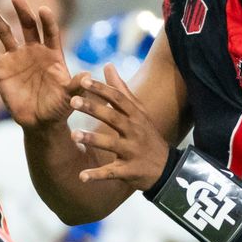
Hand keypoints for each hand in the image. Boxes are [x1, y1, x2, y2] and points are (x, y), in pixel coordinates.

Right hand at [0, 0, 74, 129]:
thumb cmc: (59, 108)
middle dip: (22, 12)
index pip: (51, 32)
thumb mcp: (70, 97)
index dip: (47, 22)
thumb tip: (88, 75)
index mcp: (53, 53)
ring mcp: (16, 56)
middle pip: (28, 26)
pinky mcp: (1, 66)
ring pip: (4, 33)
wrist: (40, 122)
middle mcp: (34, 50)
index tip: (43, 10)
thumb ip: (76, 85)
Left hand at [71, 64, 170, 191]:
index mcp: (135, 116)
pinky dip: (97, 175)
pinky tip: (81, 177)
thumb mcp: (138, 112)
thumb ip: (121, 89)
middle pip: (113, 118)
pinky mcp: (129, 171)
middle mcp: (135, 132)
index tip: (84, 80)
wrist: (168, 169)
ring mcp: (132, 152)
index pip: (118, 98)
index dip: (102, 89)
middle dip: (93, 109)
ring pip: (111, 144)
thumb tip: (107, 65)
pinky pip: (111, 173)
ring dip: (92, 140)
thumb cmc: (147, 135)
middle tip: (73, 102)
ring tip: (73, 134)